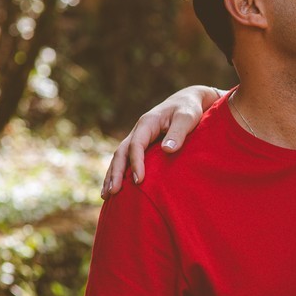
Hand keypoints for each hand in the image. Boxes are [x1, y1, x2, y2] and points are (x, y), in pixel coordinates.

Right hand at [102, 85, 221, 196]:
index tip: (139, 181)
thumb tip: (168, 150)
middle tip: (114, 193)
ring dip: (112, 176)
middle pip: (121, 152)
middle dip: (116, 173)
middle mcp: (138, 130)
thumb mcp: (187, 118)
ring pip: (119, 157)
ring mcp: (138, 137)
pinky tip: (114, 188)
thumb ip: (178, 132)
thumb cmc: (189, 109)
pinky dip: (118, 173)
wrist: (187, 100)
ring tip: (106, 196)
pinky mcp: (141, 144)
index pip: (136, 145)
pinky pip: (126, 159)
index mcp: (147, 123)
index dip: (136, 163)